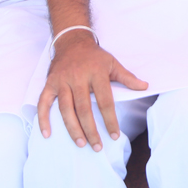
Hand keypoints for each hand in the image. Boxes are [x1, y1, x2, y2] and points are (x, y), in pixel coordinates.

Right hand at [36, 30, 147, 149]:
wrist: (72, 40)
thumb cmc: (94, 56)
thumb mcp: (113, 63)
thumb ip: (127, 77)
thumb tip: (145, 86)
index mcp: (96, 73)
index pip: (105, 101)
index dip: (110, 120)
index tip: (114, 135)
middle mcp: (77, 77)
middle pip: (83, 108)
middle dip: (90, 130)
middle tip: (96, 146)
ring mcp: (61, 81)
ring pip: (65, 108)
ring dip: (72, 128)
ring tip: (80, 143)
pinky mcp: (49, 83)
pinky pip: (44, 103)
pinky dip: (43, 118)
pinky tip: (47, 134)